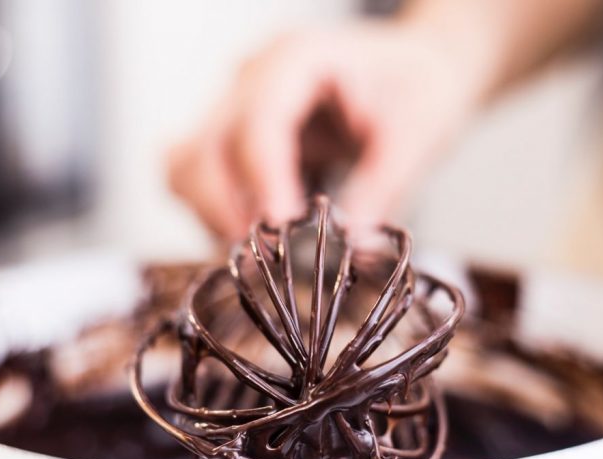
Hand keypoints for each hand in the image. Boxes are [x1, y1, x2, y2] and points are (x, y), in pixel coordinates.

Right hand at [167, 19, 490, 241]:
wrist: (415, 67)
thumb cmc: (417, 86)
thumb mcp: (417, 136)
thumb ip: (382, 189)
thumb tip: (348, 246)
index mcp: (298, 60)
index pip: (259, 121)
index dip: (262, 181)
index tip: (278, 230)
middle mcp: (252, 78)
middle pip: (204, 147)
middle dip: (226, 210)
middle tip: (270, 256)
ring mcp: (234, 106)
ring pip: (185, 166)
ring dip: (212, 215)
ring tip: (262, 248)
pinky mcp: (231, 137)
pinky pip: (196, 179)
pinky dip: (214, 213)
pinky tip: (257, 234)